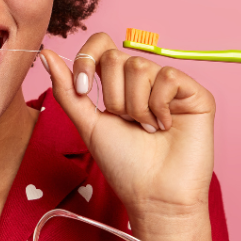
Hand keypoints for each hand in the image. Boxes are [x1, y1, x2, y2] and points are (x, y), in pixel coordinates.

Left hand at [41, 33, 215, 240]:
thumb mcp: (87, 123)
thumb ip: (67, 89)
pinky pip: (167, 75)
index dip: (87, 60)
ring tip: (147, 130)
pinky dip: (158, 105)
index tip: (84, 91)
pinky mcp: (194, 92)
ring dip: (135, 106)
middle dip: (111, 96)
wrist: (153, 195)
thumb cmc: (122, 164)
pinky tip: (166, 125)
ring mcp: (169, 84)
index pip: (100, 45)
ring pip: (139, 66)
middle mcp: (144, 79)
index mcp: (117, 83)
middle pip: (115, 57)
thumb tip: (45, 53)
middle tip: (126, 123)